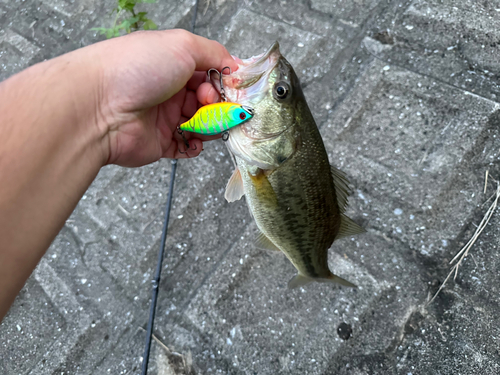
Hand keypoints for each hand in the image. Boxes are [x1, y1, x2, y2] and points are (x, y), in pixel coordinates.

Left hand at [91, 29, 237, 166]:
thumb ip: (214, 53)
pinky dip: (196, 146)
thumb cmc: (135, 69)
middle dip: (219, 105)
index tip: (230, 88)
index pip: (208, 74)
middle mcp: (168, 90)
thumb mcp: (182, 45)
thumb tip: (234, 65)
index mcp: (172, 64)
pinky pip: (186, 147)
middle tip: (213, 105)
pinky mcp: (159, 143)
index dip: (223, 82)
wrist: (98, 107)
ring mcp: (163, 117)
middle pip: (207, 101)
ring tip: (208, 125)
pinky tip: (195, 140)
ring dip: (211, 126)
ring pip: (201, 124)